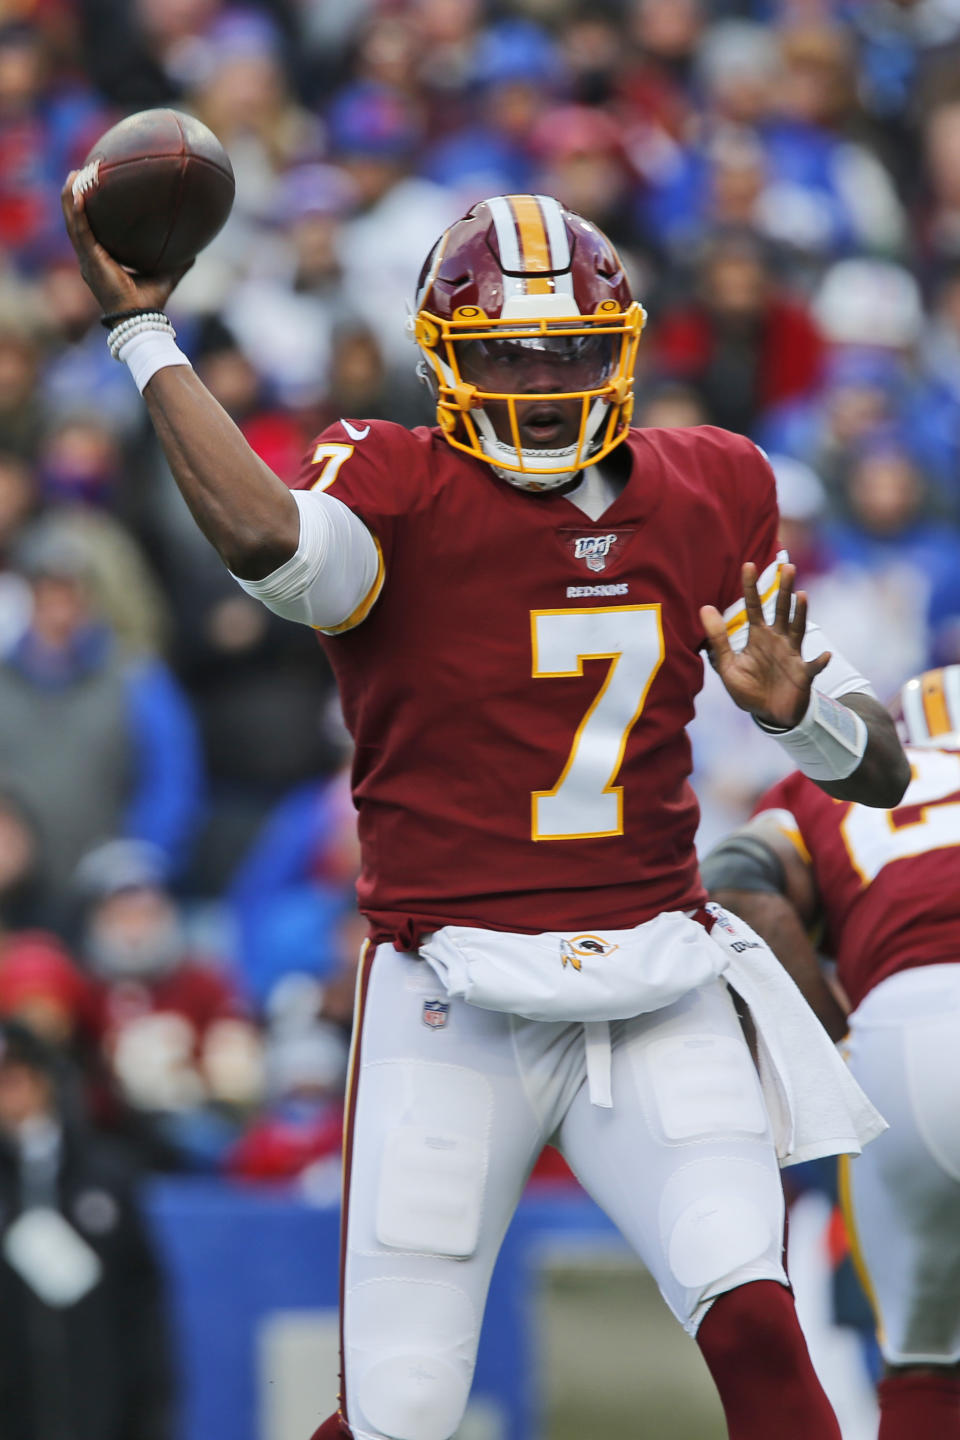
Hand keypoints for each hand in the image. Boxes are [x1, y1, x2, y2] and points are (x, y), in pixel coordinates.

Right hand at [61, 171, 191, 316]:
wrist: (141, 319)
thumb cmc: (151, 303)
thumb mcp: (166, 274)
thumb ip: (178, 260)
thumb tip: (195, 246)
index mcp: (102, 261)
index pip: (90, 232)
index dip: (87, 212)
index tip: (90, 190)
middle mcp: (90, 259)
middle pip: (76, 222)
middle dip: (74, 197)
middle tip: (77, 174)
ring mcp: (88, 260)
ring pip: (72, 223)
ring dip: (70, 199)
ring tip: (73, 176)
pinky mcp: (91, 261)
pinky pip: (80, 231)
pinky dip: (77, 212)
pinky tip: (78, 193)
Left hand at [700, 562, 829, 727]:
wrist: (769, 714)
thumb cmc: (749, 689)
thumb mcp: (728, 666)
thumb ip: (718, 639)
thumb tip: (704, 608)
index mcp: (758, 636)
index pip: (754, 606)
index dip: (750, 587)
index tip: (748, 564)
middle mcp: (778, 640)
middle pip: (782, 610)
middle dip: (784, 589)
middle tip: (787, 566)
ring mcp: (793, 654)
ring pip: (798, 629)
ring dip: (800, 614)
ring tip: (802, 595)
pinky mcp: (803, 674)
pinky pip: (813, 667)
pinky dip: (819, 662)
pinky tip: (824, 655)